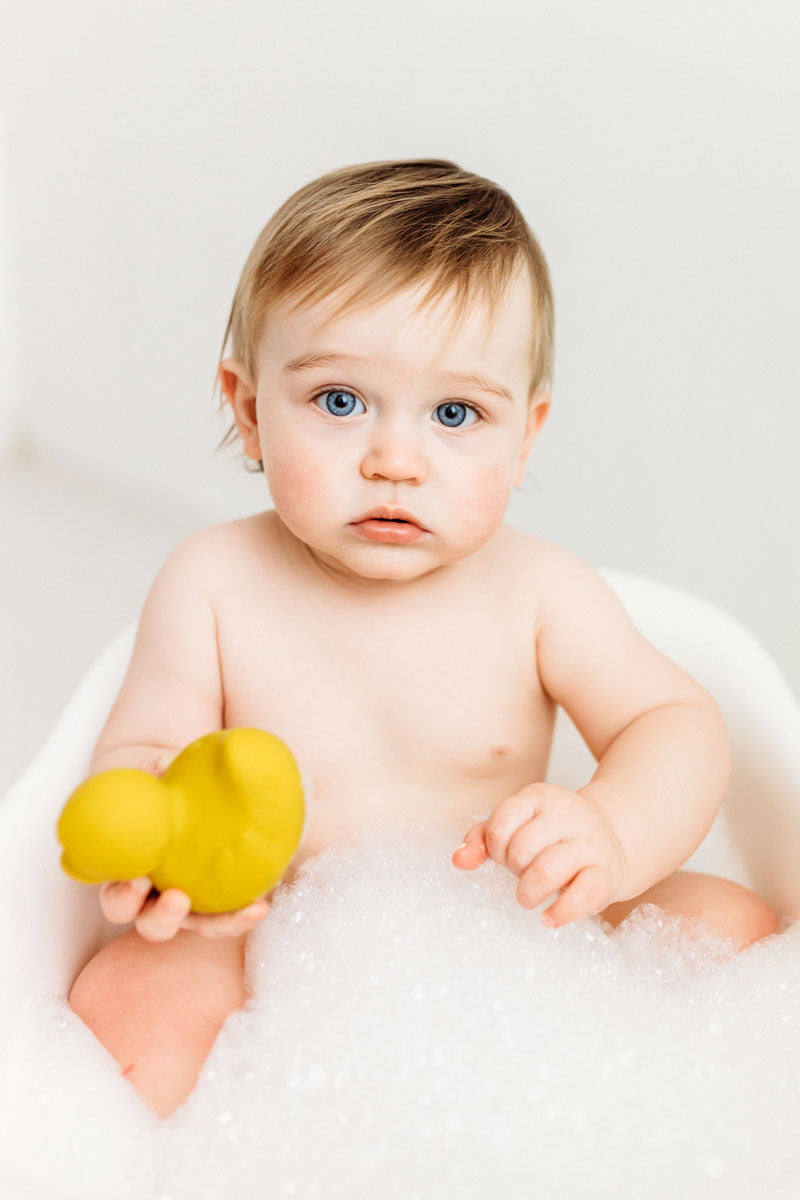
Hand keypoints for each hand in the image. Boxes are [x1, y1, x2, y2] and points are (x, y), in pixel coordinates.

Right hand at [96, 748, 269, 940]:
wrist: (196, 809)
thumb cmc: (165, 804)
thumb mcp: (159, 789)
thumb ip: (155, 779)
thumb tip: (159, 764)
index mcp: (129, 874)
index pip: (115, 894)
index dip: (121, 893)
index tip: (138, 880)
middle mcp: (151, 900)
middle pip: (147, 922)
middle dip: (160, 915)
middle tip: (177, 899)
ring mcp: (183, 908)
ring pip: (193, 927)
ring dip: (210, 923)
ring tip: (235, 910)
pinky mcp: (212, 910)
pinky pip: (223, 920)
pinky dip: (239, 916)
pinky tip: (260, 906)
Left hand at [452, 783, 626, 927]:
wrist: (612, 838)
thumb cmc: (551, 836)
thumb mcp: (517, 825)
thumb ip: (482, 838)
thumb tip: (459, 860)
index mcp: (541, 797)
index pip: (501, 824)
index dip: (495, 847)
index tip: (505, 855)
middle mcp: (569, 815)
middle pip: (521, 849)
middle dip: (513, 868)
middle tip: (522, 873)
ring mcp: (591, 844)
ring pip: (548, 870)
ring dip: (528, 892)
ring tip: (528, 897)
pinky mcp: (607, 873)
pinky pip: (584, 895)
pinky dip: (561, 912)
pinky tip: (549, 919)